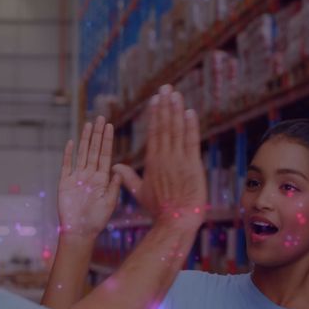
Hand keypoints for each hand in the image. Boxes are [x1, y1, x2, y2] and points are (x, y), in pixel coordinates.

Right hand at [57, 116, 122, 238]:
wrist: (80, 232)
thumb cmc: (97, 220)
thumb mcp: (110, 202)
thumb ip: (114, 186)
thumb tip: (119, 170)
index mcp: (102, 179)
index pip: (105, 155)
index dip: (107, 140)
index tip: (110, 126)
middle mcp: (90, 175)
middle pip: (94, 150)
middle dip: (98, 134)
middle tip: (101, 118)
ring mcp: (77, 177)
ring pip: (82, 153)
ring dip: (85, 139)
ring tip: (89, 124)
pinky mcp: (65, 182)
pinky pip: (66, 165)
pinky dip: (68, 154)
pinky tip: (71, 142)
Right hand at [114, 85, 206, 230]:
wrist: (175, 221)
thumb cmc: (159, 209)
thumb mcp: (140, 192)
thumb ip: (128, 177)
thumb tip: (115, 167)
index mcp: (152, 161)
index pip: (154, 133)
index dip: (155, 114)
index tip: (156, 99)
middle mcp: (164, 157)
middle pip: (164, 126)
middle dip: (165, 105)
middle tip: (166, 87)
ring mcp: (178, 160)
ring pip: (177, 130)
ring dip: (176, 110)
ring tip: (176, 93)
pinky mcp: (192, 165)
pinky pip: (191, 141)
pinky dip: (191, 126)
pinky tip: (190, 112)